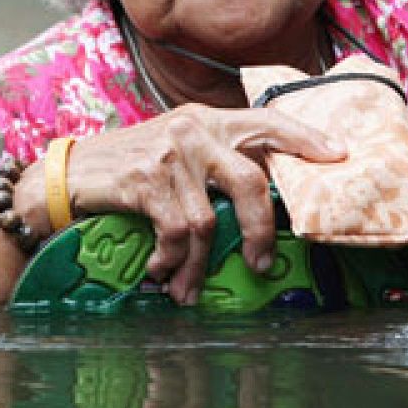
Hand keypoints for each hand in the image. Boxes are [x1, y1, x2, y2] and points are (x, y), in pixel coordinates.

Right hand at [65, 105, 344, 304]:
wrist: (70, 173)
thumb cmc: (132, 165)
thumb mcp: (177, 147)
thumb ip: (216, 158)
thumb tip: (263, 194)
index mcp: (209, 120)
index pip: (267, 121)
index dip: (305, 139)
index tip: (338, 155)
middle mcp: (193, 131)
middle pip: (249, 180)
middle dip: (260, 230)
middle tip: (260, 263)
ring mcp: (170, 156)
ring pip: (208, 221)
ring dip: (200, 264)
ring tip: (190, 288)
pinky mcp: (145, 182)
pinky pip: (176, 233)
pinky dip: (173, 261)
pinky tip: (163, 272)